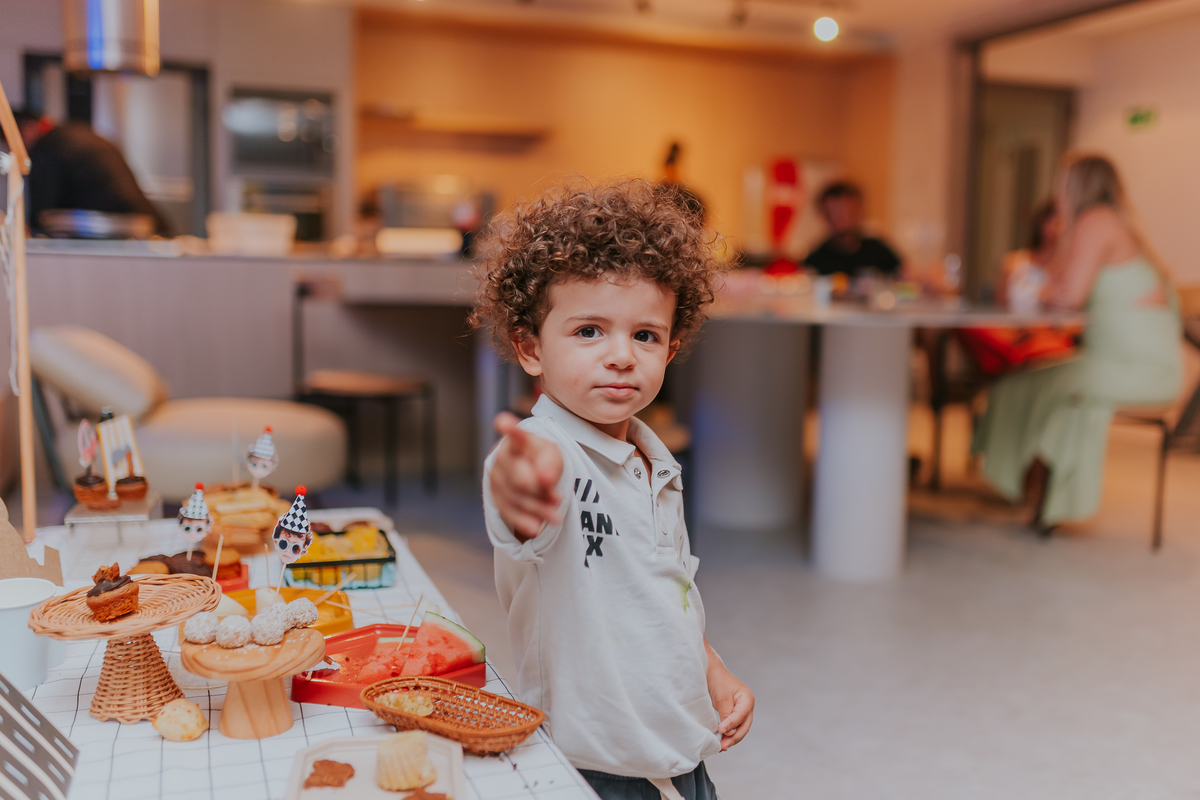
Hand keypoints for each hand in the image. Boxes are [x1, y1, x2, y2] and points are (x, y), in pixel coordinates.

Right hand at [491, 412, 563, 540]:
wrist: (528, 467)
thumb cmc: (541, 457)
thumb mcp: (552, 456)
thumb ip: (550, 465)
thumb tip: (545, 480)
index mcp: (517, 441)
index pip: (515, 435)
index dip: (509, 428)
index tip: (503, 422)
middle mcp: (501, 458)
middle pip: (519, 479)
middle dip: (539, 492)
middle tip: (560, 500)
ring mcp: (495, 478)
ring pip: (515, 498)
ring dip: (536, 510)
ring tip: (556, 518)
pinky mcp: (495, 497)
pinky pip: (507, 512)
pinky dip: (523, 521)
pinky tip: (537, 528)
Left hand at [705, 640, 753, 750]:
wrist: (710, 671)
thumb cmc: (717, 680)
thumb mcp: (722, 697)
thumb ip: (727, 714)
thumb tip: (729, 732)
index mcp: (747, 699)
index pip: (741, 716)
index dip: (732, 725)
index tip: (721, 730)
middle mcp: (747, 706)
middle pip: (744, 726)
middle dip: (734, 737)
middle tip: (723, 746)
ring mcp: (742, 711)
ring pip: (740, 729)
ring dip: (731, 739)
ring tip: (721, 747)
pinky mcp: (734, 714)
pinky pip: (734, 727)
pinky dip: (729, 735)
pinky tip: (722, 741)